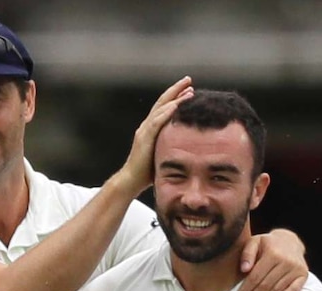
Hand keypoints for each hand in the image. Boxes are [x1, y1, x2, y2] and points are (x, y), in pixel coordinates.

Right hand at [114, 76, 193, 197]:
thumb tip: (189, 145)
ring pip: (161, 109)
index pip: (164, 107)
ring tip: (188, 90)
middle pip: (162, 102)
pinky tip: (177, 105)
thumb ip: (171, 144)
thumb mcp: (163, 153)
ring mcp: (144, 131)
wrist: (131, 181)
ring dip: (175, 98)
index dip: (176, 97)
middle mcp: (146, 126)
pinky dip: (167, 112)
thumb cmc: (148, 171)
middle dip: (176, 90)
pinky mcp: (144, 139)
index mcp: (151, 128)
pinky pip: (156, 122)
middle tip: (188, 80)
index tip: (189, 89)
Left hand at [235, 228, 307, 290]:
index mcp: (272, 253)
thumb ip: (247, 253)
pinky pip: (294, 290)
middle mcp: (286, 261)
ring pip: (276, 289)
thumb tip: (244, 269)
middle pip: (265, 286)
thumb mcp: (255, 241)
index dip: (245, 290)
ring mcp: (296, 269)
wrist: (290, 241)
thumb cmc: (269, 243)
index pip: (255, 277)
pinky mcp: (303, 274)